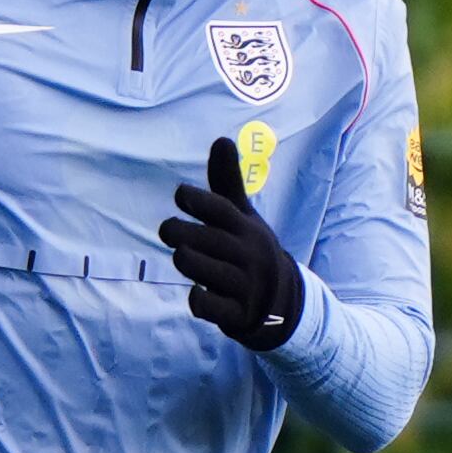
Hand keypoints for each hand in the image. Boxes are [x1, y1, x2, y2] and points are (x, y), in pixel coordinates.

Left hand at [162, 136, 302, 351]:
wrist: (282, 302)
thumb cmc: (250, 250)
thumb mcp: (243, 216)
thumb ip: (227, 182)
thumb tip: (221, 138)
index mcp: (247, 228)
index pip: (221, 209)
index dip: (198, 200)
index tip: (180, 195)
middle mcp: (248, 255)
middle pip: (206, 240)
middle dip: (180, 233)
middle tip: (169, 231)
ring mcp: (244, 286)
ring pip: (204, 270)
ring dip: (187, 261)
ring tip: (183, 257)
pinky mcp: (237, 314)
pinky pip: (211, 306)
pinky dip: (199, 299)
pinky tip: (196, 292)